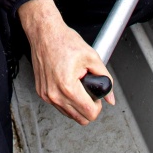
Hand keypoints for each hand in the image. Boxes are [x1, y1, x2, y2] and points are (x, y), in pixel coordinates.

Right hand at [18, 0, 114, 124]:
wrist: (44, 33)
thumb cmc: (64, 41)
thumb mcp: (92, 57)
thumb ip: (105, 79)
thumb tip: (110, 98)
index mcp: (68, 87)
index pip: (90, 113)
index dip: (98, 106)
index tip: (97, 96)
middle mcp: (54, 94)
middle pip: (80, 119)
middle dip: (89, 108)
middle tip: (89, 91)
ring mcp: (46, 95)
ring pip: (69, 115)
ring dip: (77, 105)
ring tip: (78, 86)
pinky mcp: (41, 93)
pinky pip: (59, 106)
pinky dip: (67, 100)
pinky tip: (68, 85)